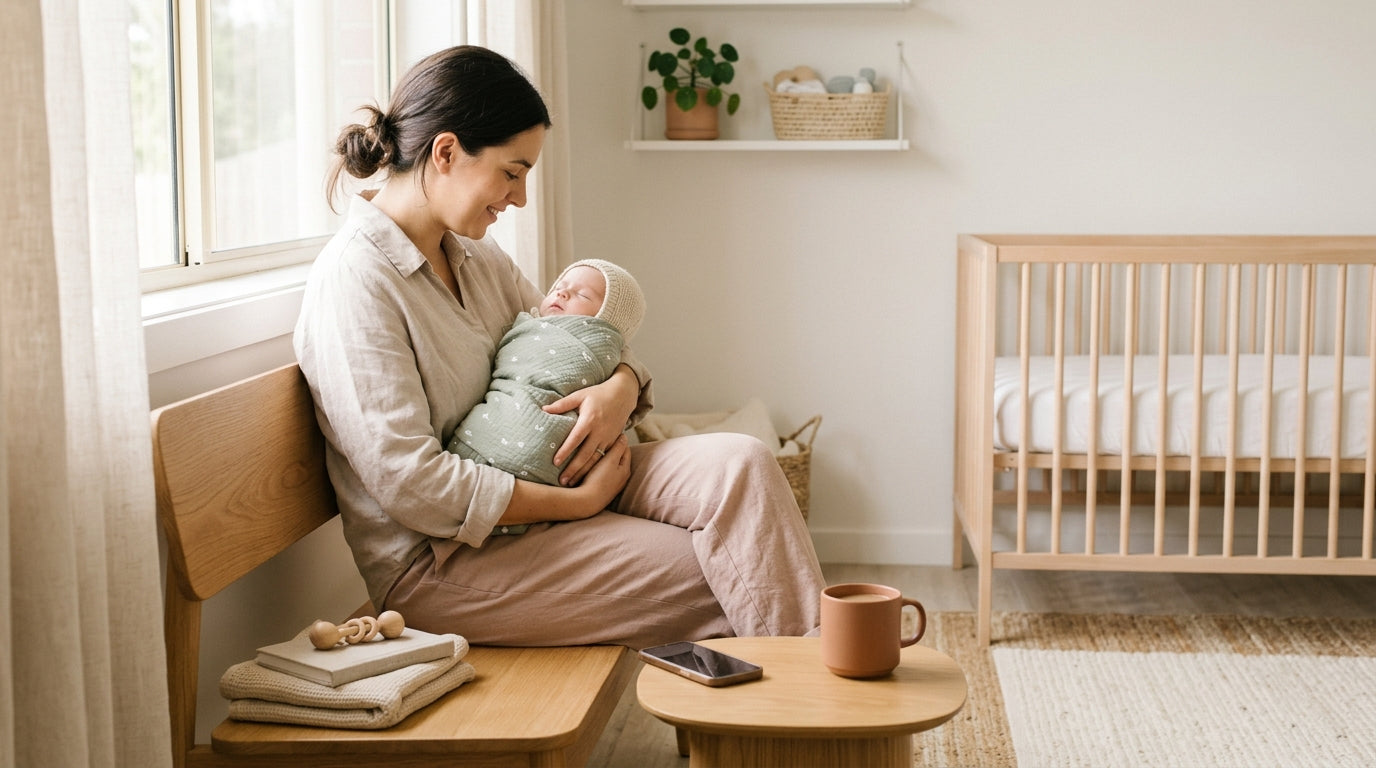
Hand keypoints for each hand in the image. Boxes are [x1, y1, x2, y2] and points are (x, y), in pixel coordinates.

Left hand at [546, 366, 637, 485]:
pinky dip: (596, 469)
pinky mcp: (614, 442)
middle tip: (562, 482)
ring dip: (584, 473)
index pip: (575, 438)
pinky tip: (587, 477)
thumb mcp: (580, 395)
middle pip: (586, 454)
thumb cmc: (598, 394)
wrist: (623, 395)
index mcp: (590, 419)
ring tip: (573, 484)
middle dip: (574, 469)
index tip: (555, 462)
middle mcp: (600, 431)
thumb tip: (543, 409)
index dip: (565, 451)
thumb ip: (562, 404)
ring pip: (596, 459)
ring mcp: (608, 438)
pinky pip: (604, 458)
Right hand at [576, 434, 630, 509]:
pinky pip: (602, 474)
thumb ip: (618, 448)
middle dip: (611, 450)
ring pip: (609, 466)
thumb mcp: (610, 460)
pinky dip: (598, 468)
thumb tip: (624, 436)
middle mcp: (621, 477)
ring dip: (603, 459)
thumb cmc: (599, 479)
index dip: (618, 440)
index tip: (608, 434)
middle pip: (618, 458)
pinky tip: (590, 466)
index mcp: (625, 468)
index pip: (625, 449)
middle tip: (600, 441)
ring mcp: (612, 484)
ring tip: (594, 452)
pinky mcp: (602, 488)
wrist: (587, 502)